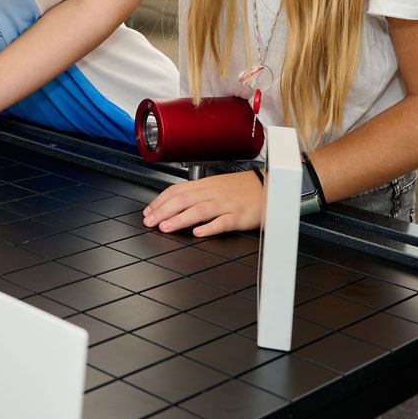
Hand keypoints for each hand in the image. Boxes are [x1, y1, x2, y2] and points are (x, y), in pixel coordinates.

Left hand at [141, 171, 263, 235]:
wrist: (269, 188)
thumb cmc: (241, 189)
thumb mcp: (216, 186)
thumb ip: (197, 194)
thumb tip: (174, 203)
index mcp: (205, 185)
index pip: (177, 191)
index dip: (160, 201)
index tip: (148, 212)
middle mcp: (213, 193)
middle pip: (184, 200)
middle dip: (164, 211)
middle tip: (150, 222)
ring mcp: (226, 205)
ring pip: (199, 210)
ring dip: (180, 219)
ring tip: (166, 227)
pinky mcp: (239, 217)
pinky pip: (223, 222)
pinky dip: (210, 228)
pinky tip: (198, 233)